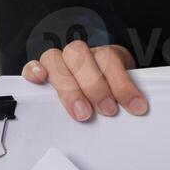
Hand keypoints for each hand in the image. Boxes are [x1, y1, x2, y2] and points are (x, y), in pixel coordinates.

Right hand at [23, 42, 146, 121]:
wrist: (96, 88)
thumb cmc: (108, 93)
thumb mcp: (122, 93)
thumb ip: (125, 97)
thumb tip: (137, 111)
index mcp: (104, 55)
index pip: (110, 59)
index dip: (123, 83)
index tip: (136, 107)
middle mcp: (80, 55)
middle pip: (80, 55)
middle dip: (95, 85)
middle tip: (107, 110)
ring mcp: (59, 62)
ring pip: (55, 59)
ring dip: (69, 87)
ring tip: (82, 113)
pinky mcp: (41, 72)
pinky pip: (32, 65)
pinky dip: (33, 70)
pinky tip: (40, 80)